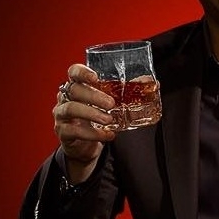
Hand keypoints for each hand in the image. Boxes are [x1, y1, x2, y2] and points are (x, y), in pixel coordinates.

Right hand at [53, 63, 116, 181]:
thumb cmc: (98, 119)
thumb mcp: (110, 105)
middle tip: (111, 103)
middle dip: (93, 95)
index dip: (82, 72)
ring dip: (91, 113)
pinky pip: (74, 131)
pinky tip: (109, 135)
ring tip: (109, 119)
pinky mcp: (63, 132)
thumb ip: (126, 95)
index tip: (96, 77)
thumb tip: (156, 85)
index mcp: (77, 86)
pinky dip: (93, 133)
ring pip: (71, 108)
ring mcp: (62, 115)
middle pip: (74, 90)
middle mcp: (65, 98)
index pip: (73, 72)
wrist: (85, 146)